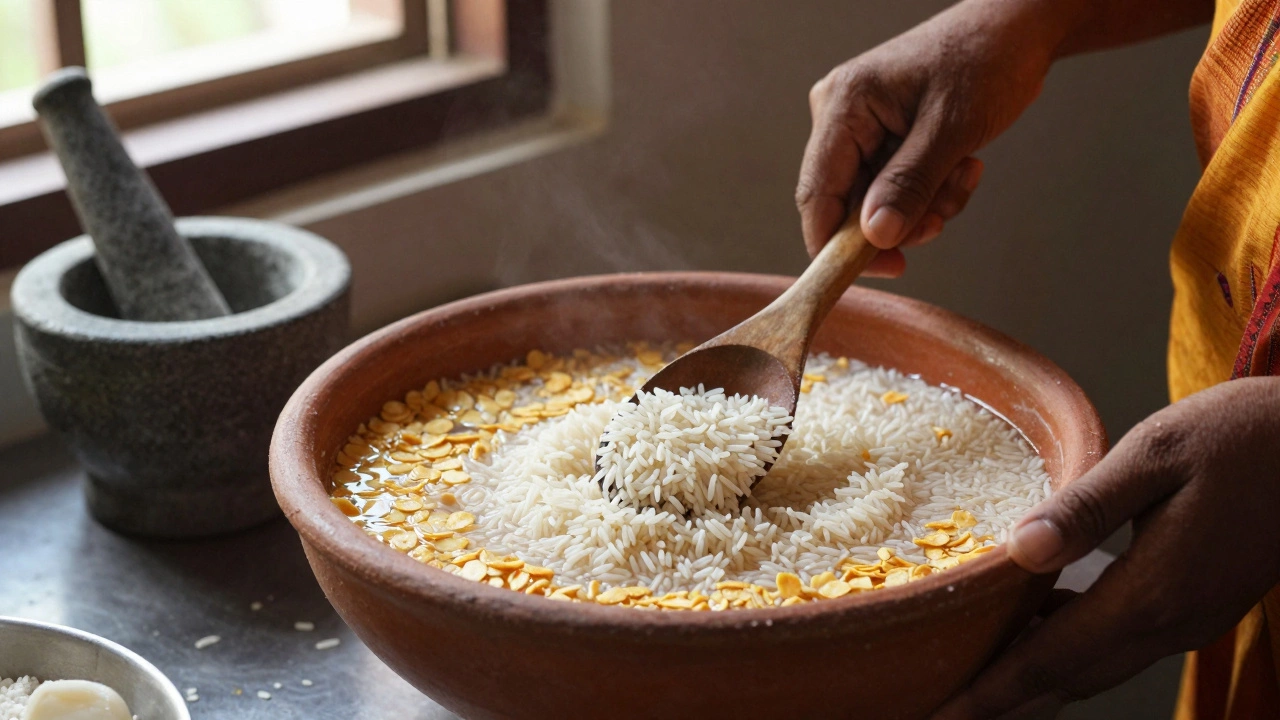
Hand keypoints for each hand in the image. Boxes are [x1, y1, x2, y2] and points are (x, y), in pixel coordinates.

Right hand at [796, 0, 1063, 274]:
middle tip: (941, 218)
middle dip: (900, 218)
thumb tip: (876, 236)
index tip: (878, 269)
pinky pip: (895, 188)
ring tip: (962, 175)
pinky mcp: (883, 138)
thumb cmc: (985, 59)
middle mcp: (841, 117)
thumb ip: (909, 184)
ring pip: (877, 202)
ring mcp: (861, 128)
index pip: (817, 194)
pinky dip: (930, 191)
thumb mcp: (950, 129)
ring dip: (924, 205)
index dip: (837, 244)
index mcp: (844, 105)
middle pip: (848, 204)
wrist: (1015, 31)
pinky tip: (960, 166)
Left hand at [932, 377, 1279, 718]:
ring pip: (1094, 668)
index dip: (993, 691)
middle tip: (941, 710)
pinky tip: (1032, 623)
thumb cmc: (1242, 437)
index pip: (1053, 658)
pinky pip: (1118, 644)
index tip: (943, 713)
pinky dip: (1068, 649)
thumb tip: (1020, 549)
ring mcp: (1188, 619)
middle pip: (1069, 679)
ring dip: (1034, 680)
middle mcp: (1171, 622)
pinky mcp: (1195, 605)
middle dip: (1002, 702)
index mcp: (1153, 591)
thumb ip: (1086, 507)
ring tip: (973, 681)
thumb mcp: (1156, 454)